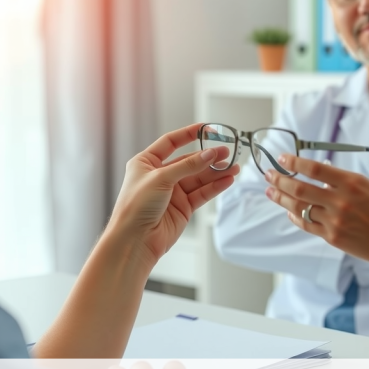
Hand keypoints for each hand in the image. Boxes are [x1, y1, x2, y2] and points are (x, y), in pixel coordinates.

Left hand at [107, 124, 239, 261]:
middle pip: (189, 162)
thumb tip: (209, 154)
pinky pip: (202, 193)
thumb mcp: (160, 178)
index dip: (189, 134)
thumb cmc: (134, 207)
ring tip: (233, 166)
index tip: (207, 129)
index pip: (170, 142)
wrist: (135, 240)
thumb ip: (187, 166)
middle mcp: (160, 176)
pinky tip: (227, 180)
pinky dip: (215, 187)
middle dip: (209, 157)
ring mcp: (173, 192)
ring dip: (216, 172)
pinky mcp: (183, 207)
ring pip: (199, 178)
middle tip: (227, 151)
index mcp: (146, 163)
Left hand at [263, 154, 368, 275]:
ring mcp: (335, 220)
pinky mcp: (333, 237)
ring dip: (281, 198)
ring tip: (271, 192)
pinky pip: (306, 225)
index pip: (314, 168)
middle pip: (299, 188)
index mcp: (352, 182)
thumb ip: (346, 181)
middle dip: (279, 180)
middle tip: (268, 175)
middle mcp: (340, 200)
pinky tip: (289, 212)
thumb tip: (324, 172)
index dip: (294, 162)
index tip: (282, 158)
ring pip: (298, 207)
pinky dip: (295, 217)